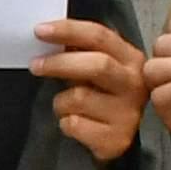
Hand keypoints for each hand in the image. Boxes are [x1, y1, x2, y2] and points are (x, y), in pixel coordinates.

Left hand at [34, 15, 147, 167]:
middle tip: (35, 65)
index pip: (99, 36)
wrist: (115, 138)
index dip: (68, 30)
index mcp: (130, 58)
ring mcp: (128, 112)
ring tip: (66, 106)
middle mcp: (134, 83)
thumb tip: (48, 35)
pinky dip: (66, 124)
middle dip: (60, 63)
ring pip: (79, 98)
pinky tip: (75, 124)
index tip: (40, 30)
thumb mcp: (95, 69)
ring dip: (61, 102)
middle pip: (97, 65)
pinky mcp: (116, 138)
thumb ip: (79, 51)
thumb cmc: (101, 98)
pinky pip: (75, 124)